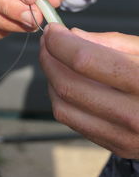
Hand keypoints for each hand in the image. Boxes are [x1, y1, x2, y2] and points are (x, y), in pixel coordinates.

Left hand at [40, 23, 138, 158]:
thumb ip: (112, 42)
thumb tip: (73, 35)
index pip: (84, 60)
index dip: (60, 42)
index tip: (52, 30)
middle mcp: (133, 115)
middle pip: (67, 85)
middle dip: (48, 58)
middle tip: (47, 43)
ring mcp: (124, 137)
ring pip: (63, 107)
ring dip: (51, 79)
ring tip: (55, 61)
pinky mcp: (116, 146)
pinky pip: (73, 121)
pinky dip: (62, 98)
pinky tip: (67, 82)